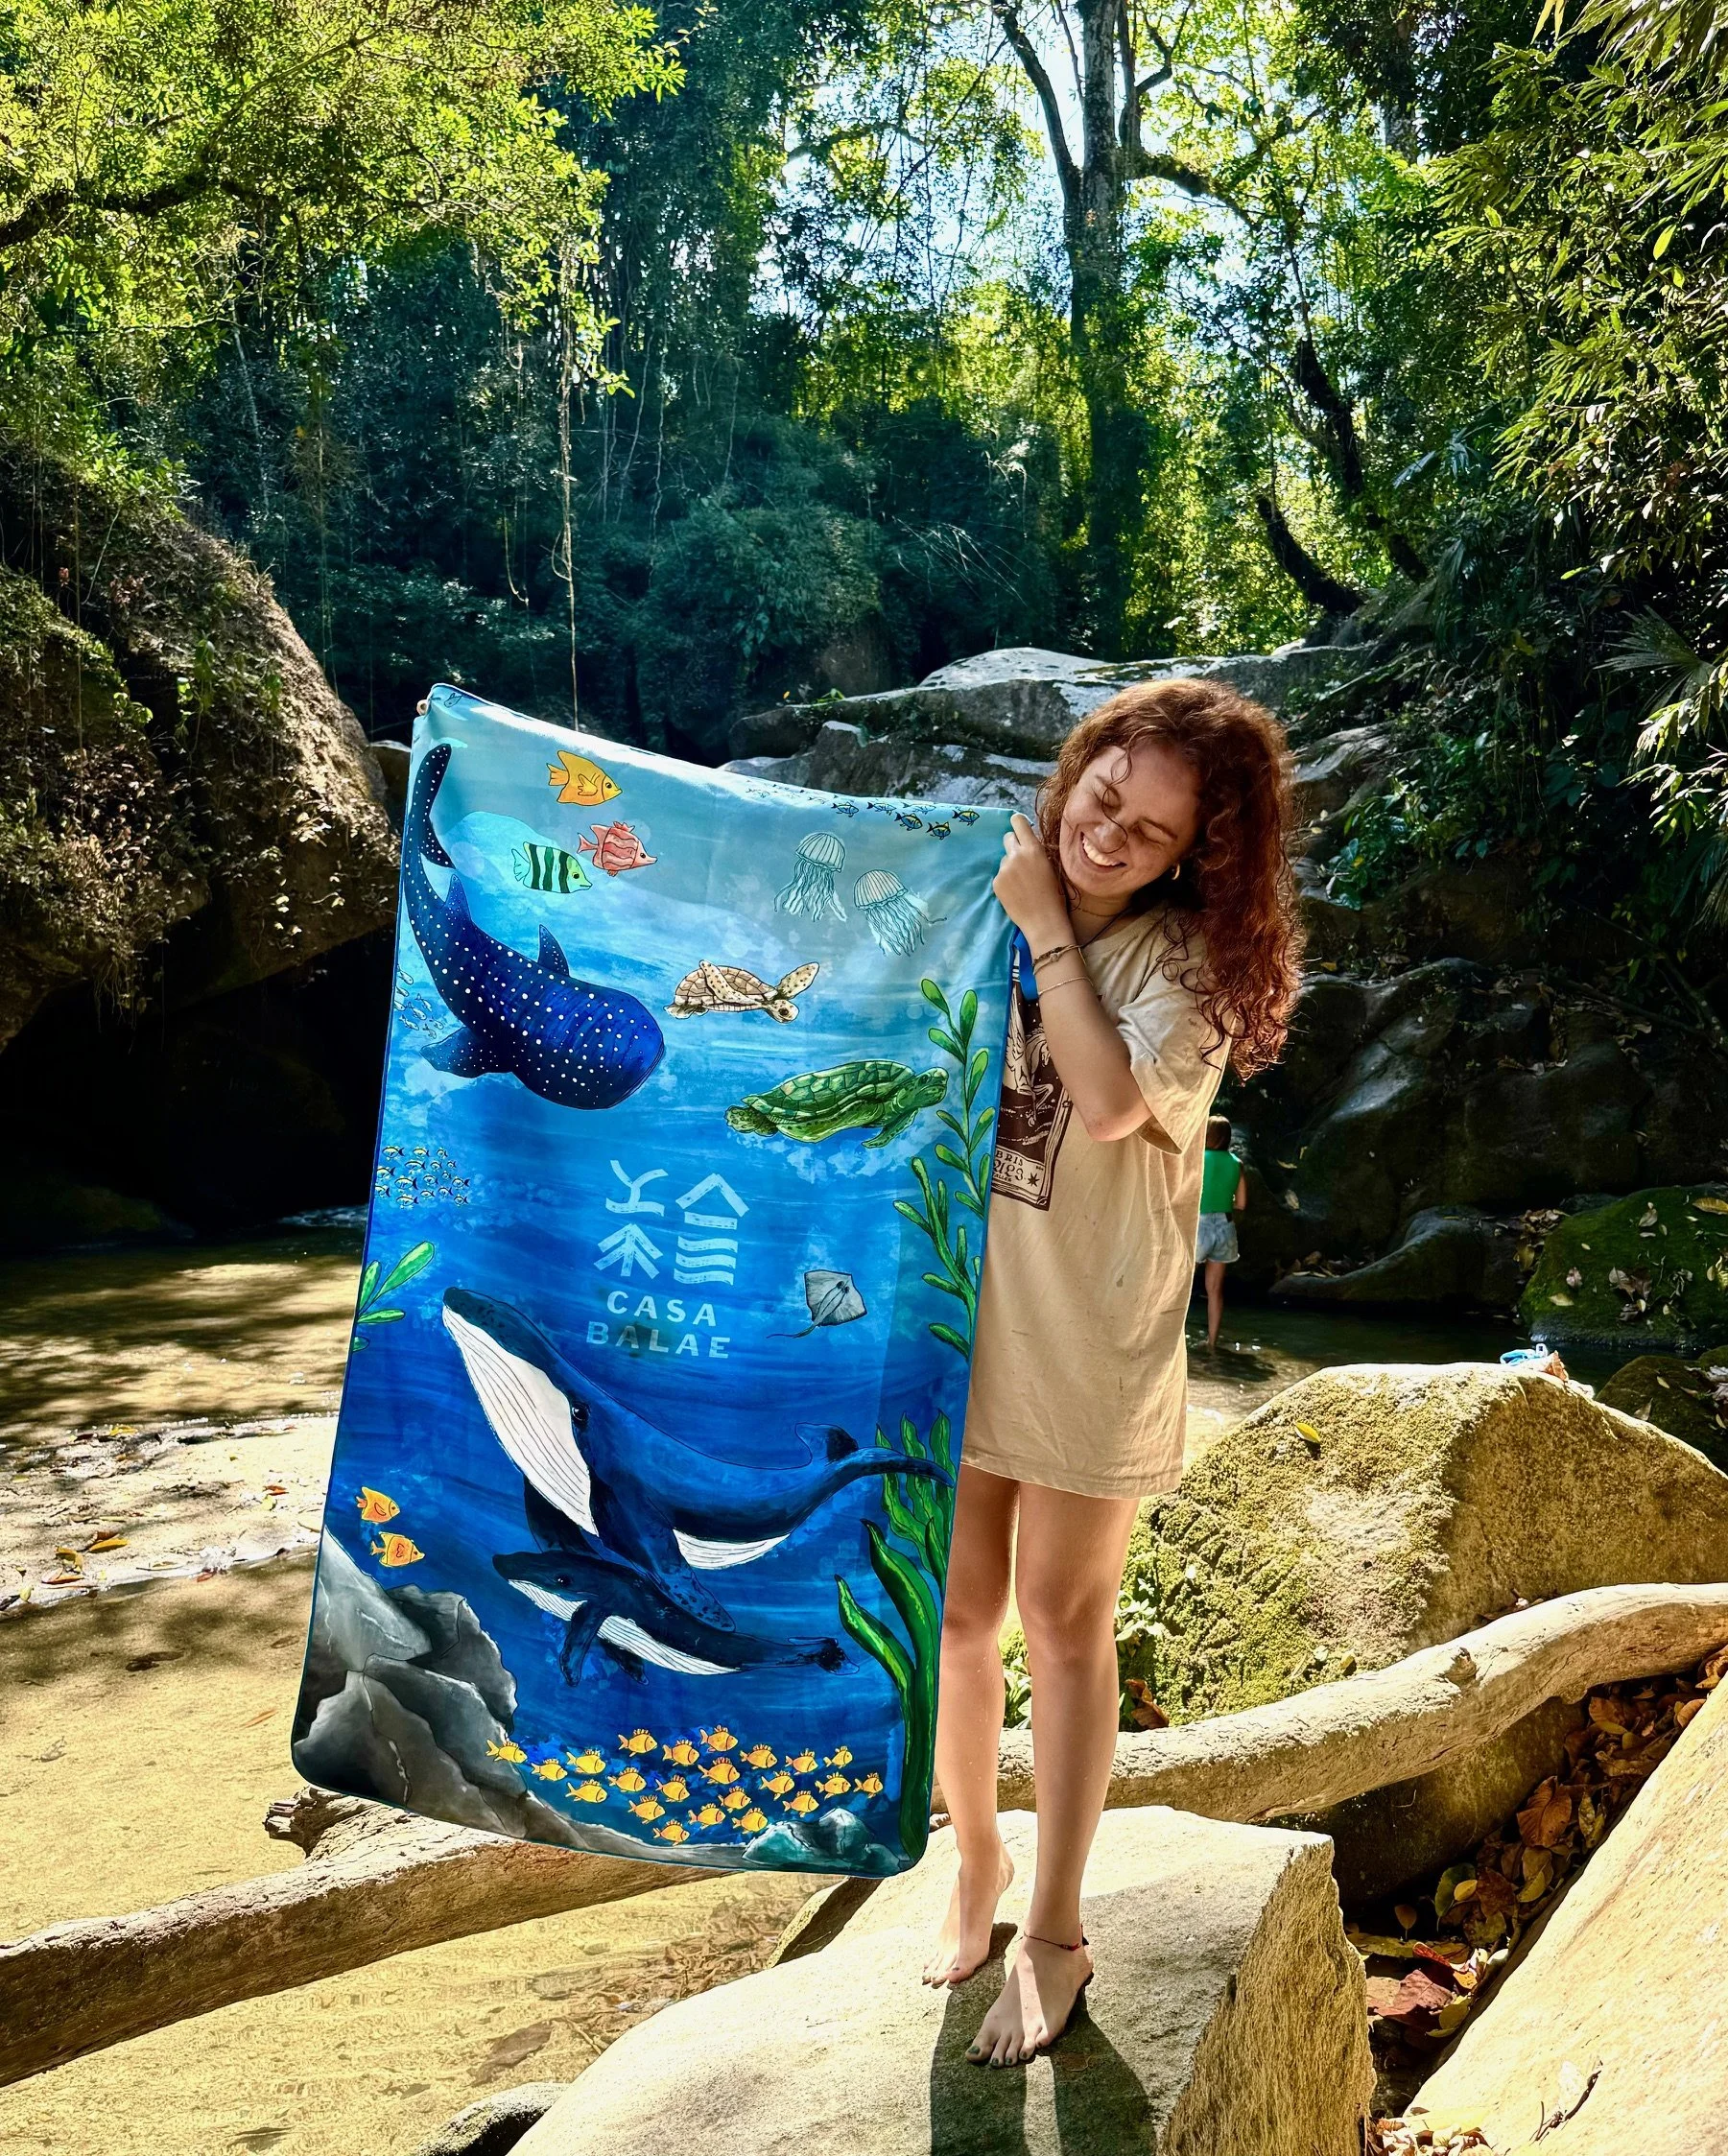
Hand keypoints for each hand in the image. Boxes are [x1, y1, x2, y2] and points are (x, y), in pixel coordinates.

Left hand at [992, 813, 1068, 940]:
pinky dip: (1006, 881)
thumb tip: (1028, 842)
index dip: (1018, 824)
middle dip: (1014, 845)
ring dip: (1010, 865)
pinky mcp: (996, 882)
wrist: (1044, 921)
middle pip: (1007, 837)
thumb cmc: (1055, 895)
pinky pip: (1000, 874)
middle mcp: (1016, 855)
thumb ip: (1037, 852)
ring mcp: (1003, 869)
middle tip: (1022, 860)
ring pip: (1004, 858)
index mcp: (1033, 849)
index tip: (1020, 829)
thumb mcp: (1052, 866)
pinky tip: (1016, 892)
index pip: (1018, 822)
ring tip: (1022, 883)